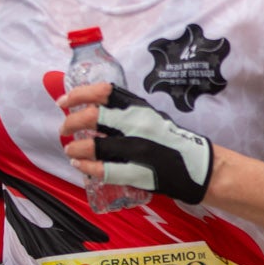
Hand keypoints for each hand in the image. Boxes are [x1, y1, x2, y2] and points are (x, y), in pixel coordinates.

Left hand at [58, 81, 213, 203]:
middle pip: (93, 117)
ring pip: (95, 146)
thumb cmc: (170, 139)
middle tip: (64, 129)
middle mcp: (137, 124)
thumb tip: (92, 109)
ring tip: (70, 151)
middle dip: (71, 123)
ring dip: (76, 148)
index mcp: (139, 107)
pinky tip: (80, 166)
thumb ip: (125, 111)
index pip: (104, 92)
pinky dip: (87, 168)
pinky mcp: (139, 172)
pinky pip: (105, 170)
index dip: (78, 94)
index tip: (64, 102)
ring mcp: (138, 149)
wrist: (199, 166)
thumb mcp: (150, 115)